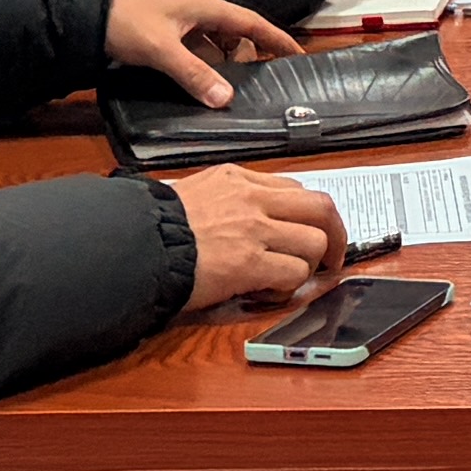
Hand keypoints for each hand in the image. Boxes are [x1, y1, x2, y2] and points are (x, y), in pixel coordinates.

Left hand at [104, 0, 301, 107]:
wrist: (86, 8)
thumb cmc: (128, 22)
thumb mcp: (162, 50)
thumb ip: (194, 74)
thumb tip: (227, 100)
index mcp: (206, 6)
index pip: (251, 22)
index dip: (275, 39)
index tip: (298, 54)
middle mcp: (199, 9)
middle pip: (235, 34)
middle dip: (246, 57)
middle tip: (255, 85)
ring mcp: (182, 19)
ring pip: (214, 43)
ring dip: (222, 64)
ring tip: (228, 90)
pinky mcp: (167, 30)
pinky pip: (196, 48)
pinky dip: (203, 65)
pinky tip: (200, 84)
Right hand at [171, 162, 354, 315]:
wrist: (134, 246)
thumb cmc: (154, 228)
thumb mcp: (193, 195)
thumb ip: (226, 201)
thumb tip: (248, 219)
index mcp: (237, 178)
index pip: (295, 188)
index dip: (310, 215)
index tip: (312, 232)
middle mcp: (252, 198)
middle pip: (321, 207)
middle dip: (336, 235)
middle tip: (332, 258)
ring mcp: (254, 229)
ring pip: (315, 241)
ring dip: (308, 266)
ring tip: (287, 280)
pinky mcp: (250, 262)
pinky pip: (294, 273)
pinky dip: (289, 287)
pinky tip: (266, 292)